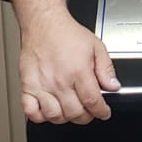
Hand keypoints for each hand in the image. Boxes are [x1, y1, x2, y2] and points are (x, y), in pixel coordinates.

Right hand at [10, 0, 119, 123]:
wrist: (44, 24)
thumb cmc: (67, 34)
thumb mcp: (96, 47)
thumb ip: (106, 69)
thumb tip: (113, 86)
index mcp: (78, 72)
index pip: (93, 102)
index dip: (101, 111)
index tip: (104, 112)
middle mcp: (60, 81)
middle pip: (75, 113)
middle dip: (86, 116)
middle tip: (89, 112)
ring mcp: (42, 86)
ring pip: (55, 116)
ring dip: (66, 118)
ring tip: (71, 110)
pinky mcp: (28, 87)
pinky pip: (31, 112)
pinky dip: (40, 117)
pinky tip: (48, 111)